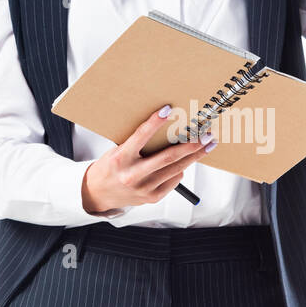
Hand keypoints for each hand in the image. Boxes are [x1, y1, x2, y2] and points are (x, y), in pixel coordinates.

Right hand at [82, 106, 214, 213]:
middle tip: (206, 135)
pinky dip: (180, 169)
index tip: (168, 109)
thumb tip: (167, 128)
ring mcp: (144, 188)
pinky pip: (174, 180)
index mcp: (122, 158)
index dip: (155, 122)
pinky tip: (183, 163)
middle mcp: (133, 174)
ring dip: (194, 156)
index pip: (141, 136)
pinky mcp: (152, 197)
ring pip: (176, 169)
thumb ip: (138, 143)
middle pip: (168, 157)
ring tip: (207, 145)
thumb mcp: (118, 150)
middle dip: (191, 145)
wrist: (98, 193)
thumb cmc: (111, 167)